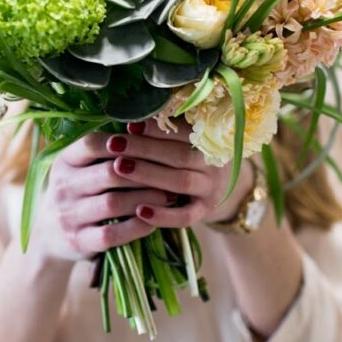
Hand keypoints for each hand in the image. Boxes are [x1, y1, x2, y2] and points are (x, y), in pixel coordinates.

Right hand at [27, 131, 170, 261]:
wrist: (49, 236)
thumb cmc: (77, 193)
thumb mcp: (80, 168)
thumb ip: (105, 152)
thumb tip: (148, 129)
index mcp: (64, 162)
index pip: (92, 144)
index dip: (124, 142)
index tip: (152, 143)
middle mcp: (63, 187)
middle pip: (109, 173)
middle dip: (144, 172)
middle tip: (171, 172)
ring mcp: (68, 215)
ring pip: (113, 203)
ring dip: (146, 198)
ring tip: (170, 195)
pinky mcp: (78, 241)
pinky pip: (111, 234)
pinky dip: (136, 227)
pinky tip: (155, 221)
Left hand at [105, 119, 254, 228]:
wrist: (226, 187)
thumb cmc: (194, 156)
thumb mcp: (188, 140)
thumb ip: (167, 132)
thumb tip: (132, 125)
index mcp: (210, 139)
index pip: (183, 131)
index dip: (155, 128)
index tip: (129, 125)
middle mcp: (213, 163)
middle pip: (179, 155)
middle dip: (144, 149)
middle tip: (114, 144)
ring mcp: (210, 189)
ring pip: (181, 182)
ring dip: (148, 174)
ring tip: (119, 167)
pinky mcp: (204, 212)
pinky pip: (185, 216)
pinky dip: (163, 215)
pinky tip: (139, 210)